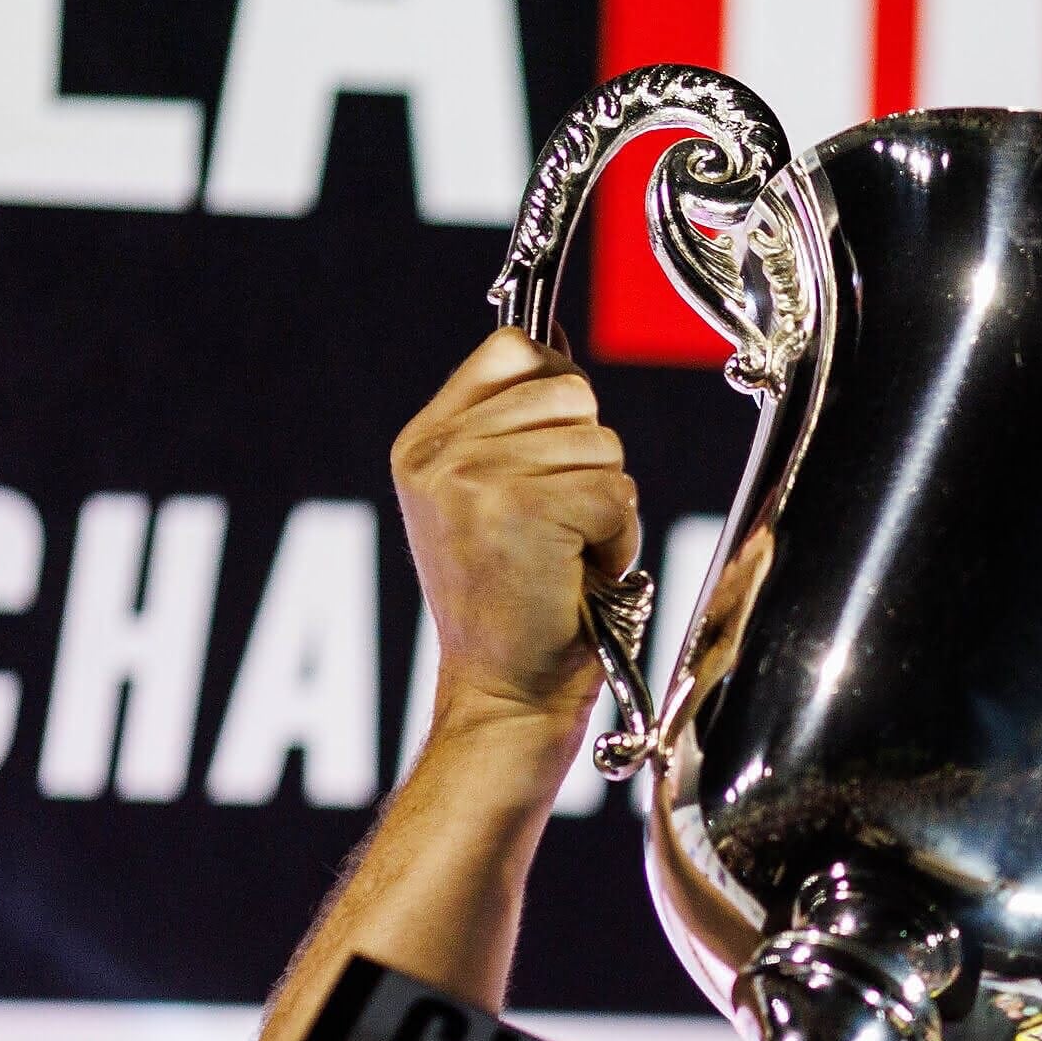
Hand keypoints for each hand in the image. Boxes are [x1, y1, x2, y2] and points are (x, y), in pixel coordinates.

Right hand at [390, 329, 641, 749]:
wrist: (505, 692)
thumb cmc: (517, 604)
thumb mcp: (490, 499)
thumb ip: (514, 425)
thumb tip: (559, 349)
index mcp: (424, 439)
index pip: (514, 348)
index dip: (559, 396)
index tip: (554, 461)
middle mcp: (438, 451)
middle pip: (571, 393)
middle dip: (590, 463)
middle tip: (560, 527)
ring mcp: (472, 477)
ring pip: (601, 445)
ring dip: (607, 506)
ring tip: (565, 554)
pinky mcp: (520, 509)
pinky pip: (615, 493)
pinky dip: (617, 539)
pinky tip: (578, 573)